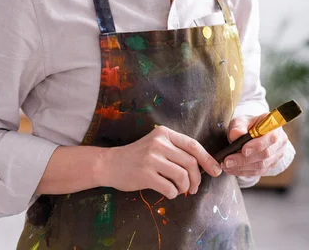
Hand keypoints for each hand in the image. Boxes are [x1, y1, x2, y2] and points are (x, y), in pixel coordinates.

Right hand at [103, 125, 221, 199]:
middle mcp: (159, 143)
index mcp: (164, 133)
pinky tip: (168, 192)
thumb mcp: (156, 144)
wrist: (111, 163)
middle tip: (194, 188)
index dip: (207, 159)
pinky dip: (173, 194)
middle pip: (190, 163)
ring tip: (180, 190)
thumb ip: (176, 150)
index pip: (193, 145)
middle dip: (197, 179)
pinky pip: (170, 188)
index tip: (215, 171)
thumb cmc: (137, 155)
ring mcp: (151, 158)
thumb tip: (202, 165)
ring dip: (185, 187)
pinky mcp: (145, 174)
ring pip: (182, 176)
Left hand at [221, 114, 287, 176]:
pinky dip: (244, 172)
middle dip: (244, 159)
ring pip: (262, 165)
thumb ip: (238, 126)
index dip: (257, 146)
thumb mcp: (241, 120)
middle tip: (227, 161)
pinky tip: (232, 169)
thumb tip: (236, 134)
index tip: (243, 151)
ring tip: (226, 166)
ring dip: (242, 167)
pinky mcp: (272, 165)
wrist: (252, 132)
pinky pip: (259, 172)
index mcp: (275, 126)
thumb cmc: (247, 125)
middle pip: (265, 154)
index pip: (271, 138)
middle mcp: (280, 141)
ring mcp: (277, 155)